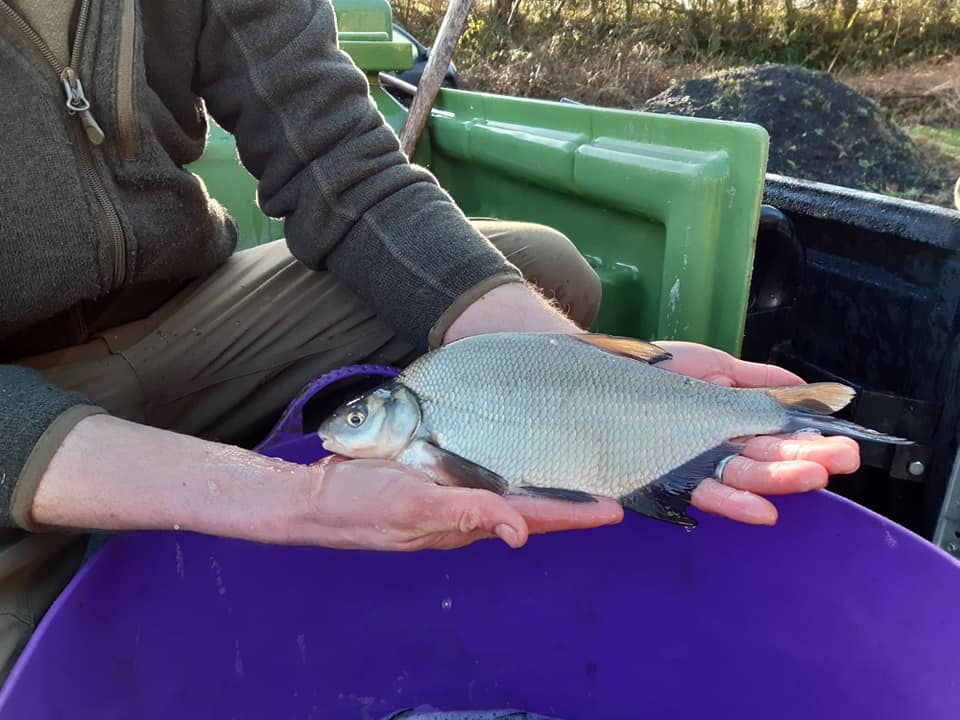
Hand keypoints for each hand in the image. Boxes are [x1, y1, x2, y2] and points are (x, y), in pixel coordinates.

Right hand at [305, 457, 621, 549]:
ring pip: (509, 493)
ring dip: (545, 487)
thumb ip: (466, 515)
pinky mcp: (434, 481)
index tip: (614, 510)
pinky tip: (515, 459)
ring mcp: (449, 497)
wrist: (315, 498)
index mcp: (467, 520)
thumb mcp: (412, 507)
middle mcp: (466, 511)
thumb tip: (519, 533)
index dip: (575, 515)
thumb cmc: (360, 505)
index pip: (534, 517)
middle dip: (570, 502)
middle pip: (530, 508)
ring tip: (577, 473)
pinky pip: (482, 479)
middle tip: (610, 485)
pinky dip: (509, 472)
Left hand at [654, 341, 860, 524]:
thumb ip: (758, 380)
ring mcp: (691, 464)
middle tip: (843, 459)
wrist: (601, 369)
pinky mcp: (661, 478)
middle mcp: (715, 447)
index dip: (809, 439)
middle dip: (805, 459)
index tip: (844, 441)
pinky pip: (699, 492)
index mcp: (730, 422)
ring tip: (813, 477)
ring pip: (741, 477)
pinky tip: (762, 510)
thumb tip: (807, 391)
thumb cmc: (655, 369)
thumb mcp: (712, 366)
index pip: (776, 434)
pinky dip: (732, 502)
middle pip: (766, 457)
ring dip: (779, 480)